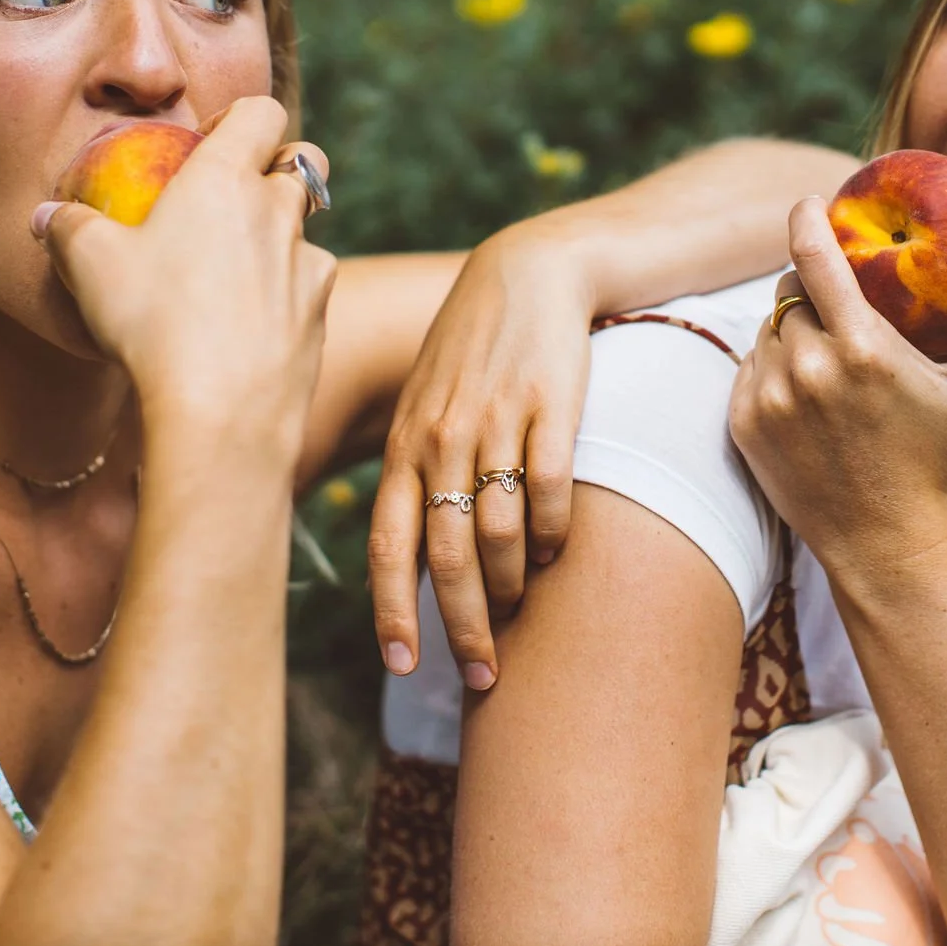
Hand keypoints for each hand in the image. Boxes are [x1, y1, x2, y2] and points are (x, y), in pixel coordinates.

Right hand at [34, 96, 336, 454]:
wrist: (221, 410)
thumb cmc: (151, 322)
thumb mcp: (88, 266)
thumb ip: (67, 228)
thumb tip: (45, 215)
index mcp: (226, 179)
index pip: (262, 111)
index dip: (240, 117)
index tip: (210, 142)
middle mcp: (279, 211)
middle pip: (302, 162)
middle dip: (277, 168)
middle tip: (235, 202)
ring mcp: (309, 264)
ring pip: (308, 231)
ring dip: (279, 239)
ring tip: (232, 277)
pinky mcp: (321, 316)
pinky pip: (309, 290)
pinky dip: (286, 297)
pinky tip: (248, 328)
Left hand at [367, 228, 591, 688]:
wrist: (530, 271)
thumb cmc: (473, 348)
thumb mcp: (426, 401)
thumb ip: (413, 469)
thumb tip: (406, 554)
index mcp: (404, 442)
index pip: (387, 542)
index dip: (391, 610)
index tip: (403, 665)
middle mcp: (441, 437)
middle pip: (445, 556)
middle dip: (462, 627)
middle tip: (483, 674)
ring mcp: (496, 422)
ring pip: (498, 534)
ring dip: (510, 588)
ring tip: (521, 614)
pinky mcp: (551, 408)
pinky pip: (551, 492)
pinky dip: (555, 536)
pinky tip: (559, 554)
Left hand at [729, 198, 946, 574]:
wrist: (882, 539)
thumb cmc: (937, 457)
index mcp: (863, 349)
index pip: (813, 254)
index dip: (807, 217)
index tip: (811, 203)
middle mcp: (808, 368)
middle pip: (789, 290)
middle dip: (810, 285)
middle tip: (838, 300)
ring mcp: (770, 396)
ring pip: (768, 328)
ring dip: (791, 327)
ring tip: (828, 352)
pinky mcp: (743, 422)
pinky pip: (750, 366)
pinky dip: (773, 366)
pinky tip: (806, 389)